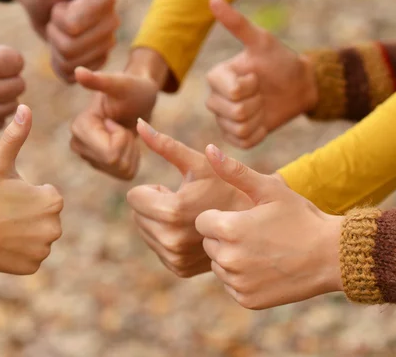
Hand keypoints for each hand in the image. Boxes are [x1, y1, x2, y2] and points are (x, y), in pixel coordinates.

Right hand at [0, 105, 63, 278]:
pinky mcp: (32, 266)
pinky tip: (2, 244)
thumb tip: (26, 107)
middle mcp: (55, 226)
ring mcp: (43, 249)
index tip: (8, 197)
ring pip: (38, 237)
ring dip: (24, 233)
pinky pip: (31, 256)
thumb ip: (16, 136)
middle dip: (28, 214)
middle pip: (44, 218)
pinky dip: (19, 252)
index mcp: (52, 200)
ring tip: (1, 227)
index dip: (27, 195)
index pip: (47, 196)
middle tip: (3, 212)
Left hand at [5, 0, 118, 81]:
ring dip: (56, 49)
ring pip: (72, 64)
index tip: (59, 6)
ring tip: (59, 32)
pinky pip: (73, 76)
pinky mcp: (98, 63)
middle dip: (55, 34)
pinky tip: (61, 49)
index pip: (72, 25)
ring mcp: (108, 45)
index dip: (57, 18)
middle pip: (72, 46)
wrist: (44, 7)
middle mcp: (113, 22)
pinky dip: (60, 65)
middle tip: (56, 20)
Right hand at [70, 67, 156, 178]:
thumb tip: (78, 71)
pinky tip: (127, 142)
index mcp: (79, 127)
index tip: (117, 120)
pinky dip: (133, 159)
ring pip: (121, 170)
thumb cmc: (131, 88)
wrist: (138, 99)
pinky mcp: (102, 166)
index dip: (123, 137)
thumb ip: (100, 80)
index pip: (111, 153)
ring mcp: (89, 157)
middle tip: (124, 125)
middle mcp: (78, 145)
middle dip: (127, 144)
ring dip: (131, 150)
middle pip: (115, 163)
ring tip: (125, 131)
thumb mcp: (120, 84)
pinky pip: (126, 175)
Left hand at [126, 120, 252, 276]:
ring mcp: (176, 260)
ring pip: (147, 233)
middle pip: (137, 216)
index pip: (134, 198)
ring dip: (163, 223)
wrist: (261, 230)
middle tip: (192, 205)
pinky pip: (160, 249)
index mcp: (171, 212)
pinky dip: (172, 240)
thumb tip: (139, 124)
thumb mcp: (201, 164)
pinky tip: (197, 234)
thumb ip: (166, 146)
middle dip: (158, 206)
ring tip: (196, 219)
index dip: (158, 190)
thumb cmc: (232, 188)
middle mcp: (170, 242)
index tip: (184, 192)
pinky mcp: (181, 271)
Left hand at [195, 144, 342, 309]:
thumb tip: (208, 148)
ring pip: (219, 265)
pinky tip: (266, 267)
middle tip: (256, 233)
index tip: (244, 217)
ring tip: (262, 249)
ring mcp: (237, 282)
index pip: (203, 222)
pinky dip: (243, 277)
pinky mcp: (247, 300)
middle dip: (225, 237)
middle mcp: (227, 259)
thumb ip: (234, 171)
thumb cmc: (300, 217)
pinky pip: (232, 285)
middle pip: (209, 243)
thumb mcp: (269, 189)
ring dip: (232, 257)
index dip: (221, 217)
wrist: (332, 256)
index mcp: (228, 229)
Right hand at [205, 0, 317, 148]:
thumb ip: (237, 23)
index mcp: (216, 78)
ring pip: (240, 128)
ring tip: (263, 105)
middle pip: (234, 113)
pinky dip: (260, 133)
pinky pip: (245, 142)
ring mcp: (224, 120)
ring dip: (260, 118)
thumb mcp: (261, 41)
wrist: (298, 85)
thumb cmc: (280, 60)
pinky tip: (263, 120)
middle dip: (257, 103)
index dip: (251, 87)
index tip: (257, 76)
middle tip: (262, 92)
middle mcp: (215, 99)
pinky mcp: (235, 137)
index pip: (232, 92)